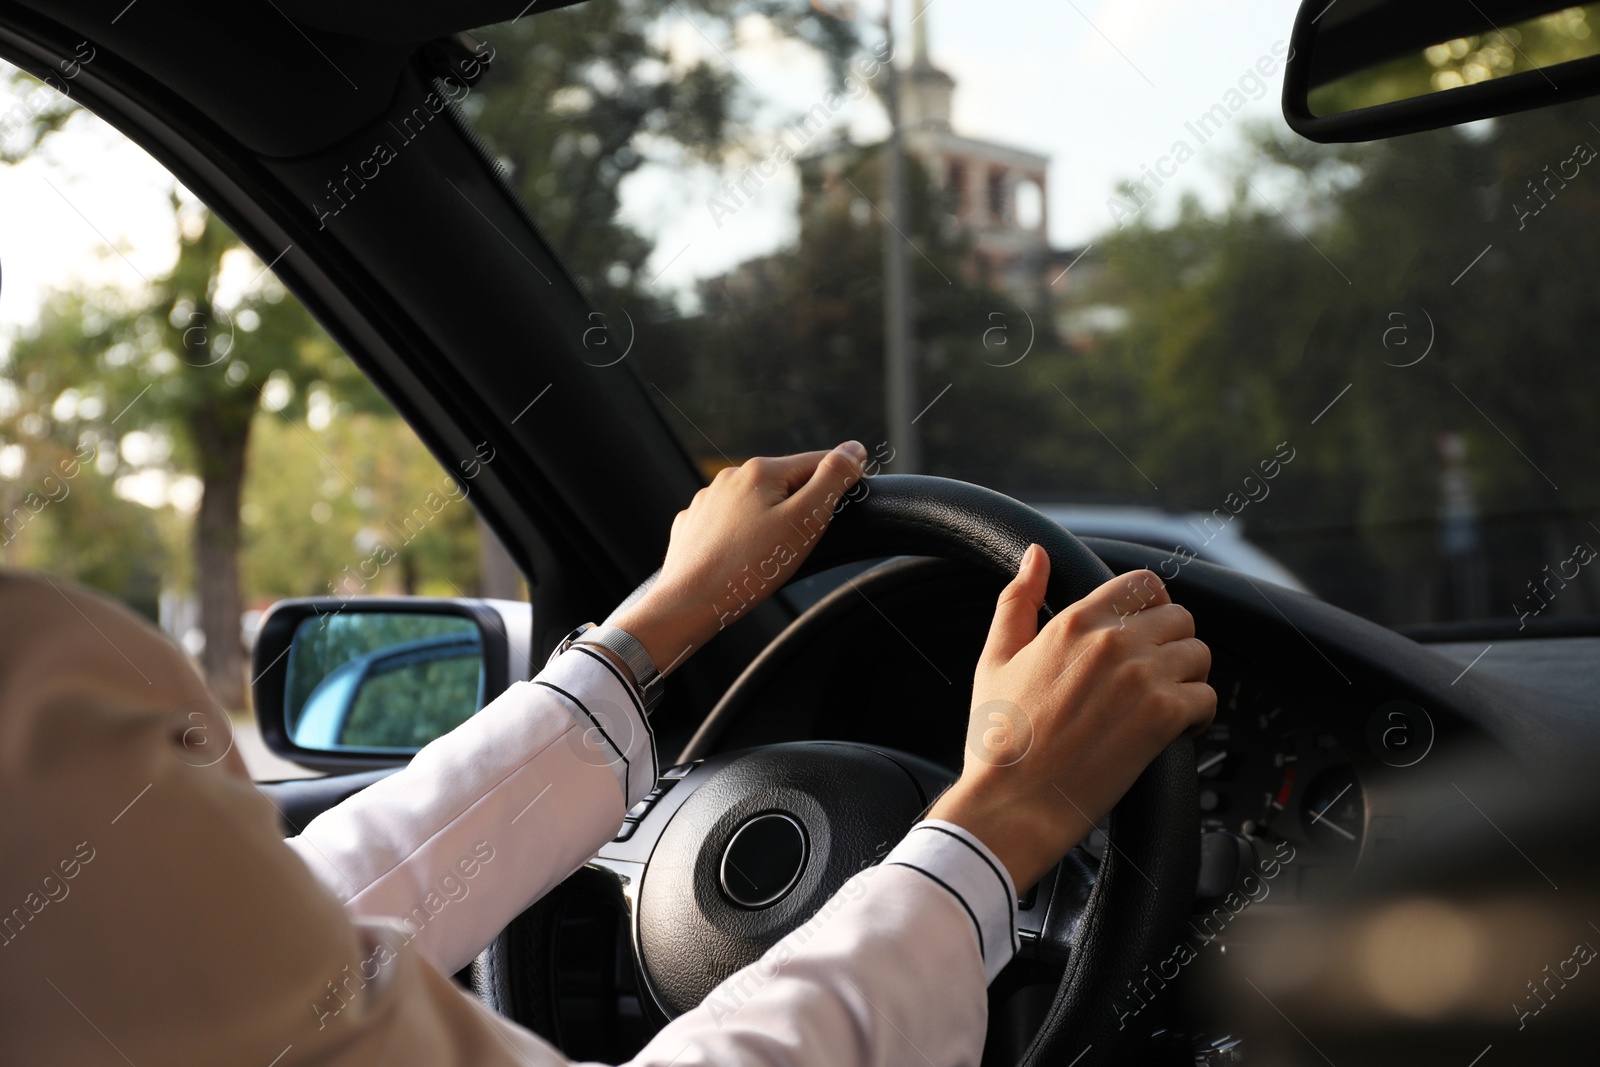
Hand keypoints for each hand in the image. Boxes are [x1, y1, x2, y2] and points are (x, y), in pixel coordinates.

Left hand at [609, 442, 868, 674]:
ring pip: (755, 503)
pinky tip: (742, 559)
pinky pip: (730, 523)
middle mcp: (730, 476)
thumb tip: (854, 449)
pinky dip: (742, 536)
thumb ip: (832, 480)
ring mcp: (708, 500)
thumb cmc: (751, 565)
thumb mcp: (805, 520)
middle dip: (800, 508)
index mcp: (761, 470)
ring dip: (770, 521)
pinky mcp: (694, 523)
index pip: (817, 462)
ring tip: (770, 557)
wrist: (690, 601)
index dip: (838, 484)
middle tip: (801, 545)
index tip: (846, 510)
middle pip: (785, 483)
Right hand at [927, 546, 1214, 890]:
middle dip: (1172, 644)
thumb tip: (1035, 555)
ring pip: (1199, 655)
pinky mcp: (1162, 717)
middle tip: (1155, 675)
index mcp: (1075, 622)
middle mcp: (1113, 641)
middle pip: (1180, 618)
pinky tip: (1176, 730)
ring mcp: (1142, 677)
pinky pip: (1207, 699)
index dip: (1153, 606)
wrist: (1012, 800)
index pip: (1143, 584)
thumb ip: (1018, 599)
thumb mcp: (995, 658)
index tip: (1147, 630)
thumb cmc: (999, 738)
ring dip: (1188, 678)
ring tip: (1165, 703)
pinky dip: (1198, 716)